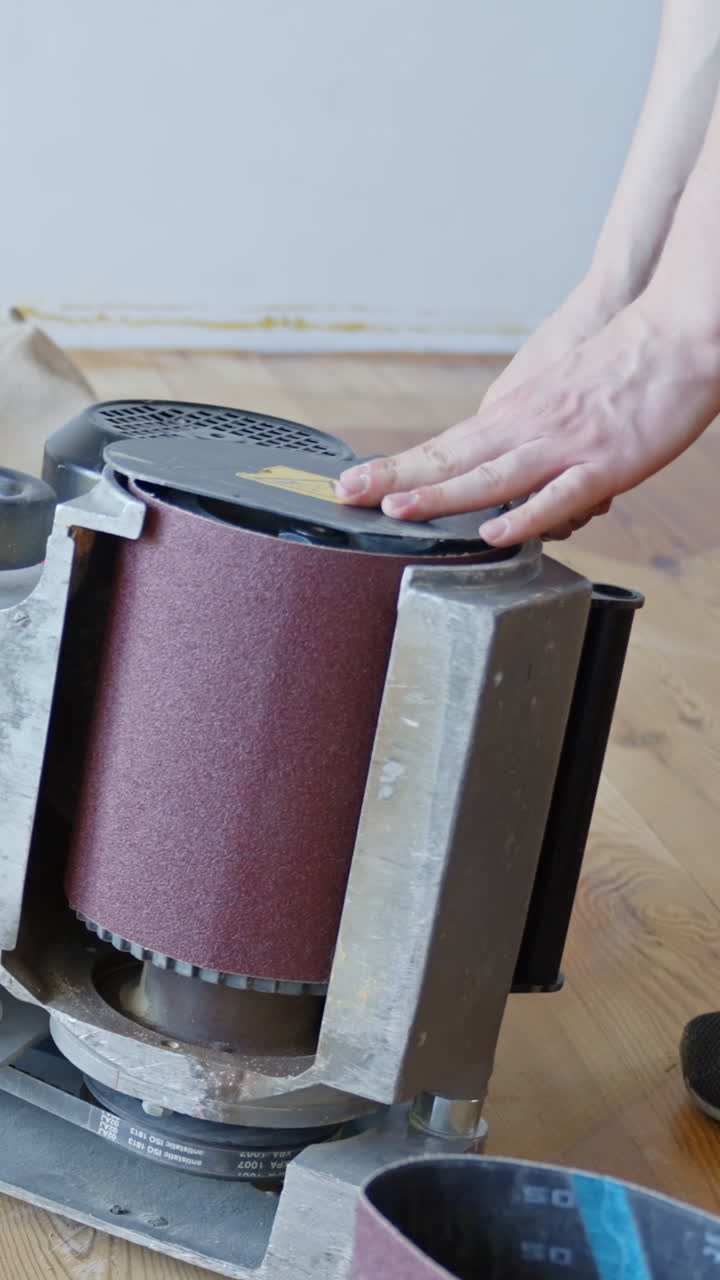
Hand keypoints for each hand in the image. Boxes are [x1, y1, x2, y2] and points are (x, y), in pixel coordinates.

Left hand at [335, 301, 719, 545]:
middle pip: (449, 458)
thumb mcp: (555, 398)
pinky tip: (495, 532)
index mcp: (513, 414)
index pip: (442, 446)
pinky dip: (524, 515)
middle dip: (394, 478)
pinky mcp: (604, 461)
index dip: (395, 467)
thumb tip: (506, 484)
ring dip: (440, 494)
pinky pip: (557, 495)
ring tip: (396, 511)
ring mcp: (563, 443)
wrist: (679, 333)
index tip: (353, 483)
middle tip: (346, 495)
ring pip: (489, 476)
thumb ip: (526, 439)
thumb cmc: (623, 366)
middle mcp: (526, 426)